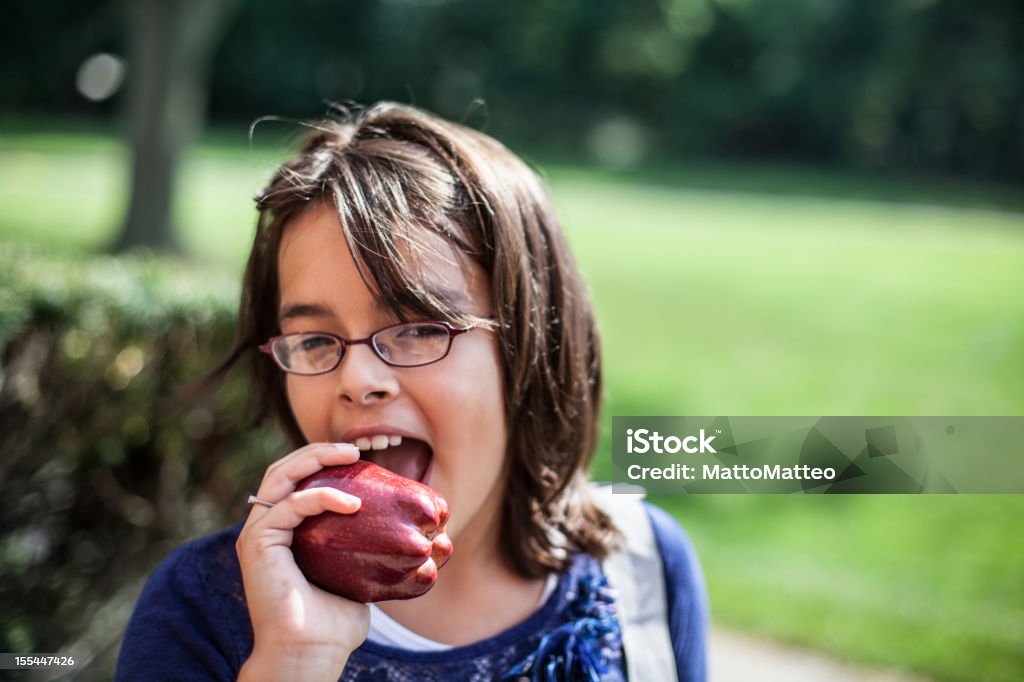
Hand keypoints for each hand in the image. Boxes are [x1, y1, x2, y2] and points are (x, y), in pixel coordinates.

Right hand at [236, 443, 367, 680]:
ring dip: (316, 459)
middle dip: (319, 451)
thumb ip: (379, 549)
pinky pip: (290, 506)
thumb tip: (435, 537)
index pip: (298, 481)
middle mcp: (265, 527)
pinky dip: (322, 497)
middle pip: (285, 470)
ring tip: (352, 456)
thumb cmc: (336, 622)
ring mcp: (256, 534)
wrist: (311, 653)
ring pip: (279, 476)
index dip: (324, 462)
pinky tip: (353, 503)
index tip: (362, 458)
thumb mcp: (364, 575)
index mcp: (285, 531)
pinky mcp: (256, 544)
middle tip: (355, 450)